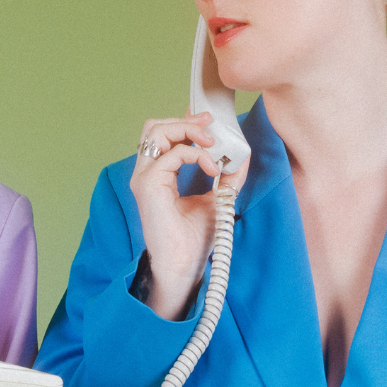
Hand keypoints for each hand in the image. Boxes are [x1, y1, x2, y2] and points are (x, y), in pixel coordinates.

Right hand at [130, 110, 250, 320]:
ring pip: (157, 132)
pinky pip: (173, 154)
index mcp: (157, 175)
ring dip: (188, 130)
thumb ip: (226, 176)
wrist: (184, 265)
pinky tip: (213, 169)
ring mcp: (144, 178)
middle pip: (156, 127)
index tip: (210, 123)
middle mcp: (146, 174)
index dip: (185, 122)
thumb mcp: (216, 199)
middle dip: (186, 121)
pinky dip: (197, 155)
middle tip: (212, 126)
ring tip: (212, 143)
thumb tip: (241, 155)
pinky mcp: (149, 185)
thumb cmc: (193, 239)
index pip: (163, 135)